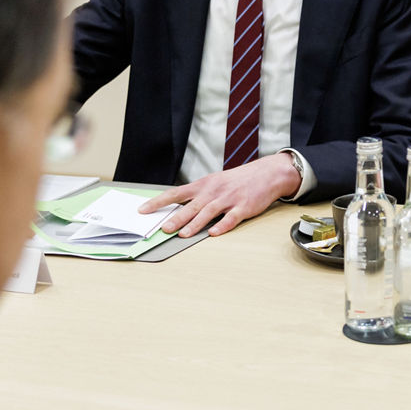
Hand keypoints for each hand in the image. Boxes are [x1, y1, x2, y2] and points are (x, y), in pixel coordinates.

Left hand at [137, 152, 301, 237]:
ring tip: (184, 235)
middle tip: (163, 229)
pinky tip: (214, 233)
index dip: (159, 202)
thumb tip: (177, 209)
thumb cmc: (238, 180)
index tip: (143, 210)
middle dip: (176, 218)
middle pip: (191, 206)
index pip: (176, 193)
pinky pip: (231, 218)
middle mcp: (214, 191)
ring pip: (208, 212)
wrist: (266, 174)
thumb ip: (198, 195)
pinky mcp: (243, 207)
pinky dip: (222, 226)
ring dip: (195, 224)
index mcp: (204, 185)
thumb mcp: (215, 182)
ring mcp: (229, 199)